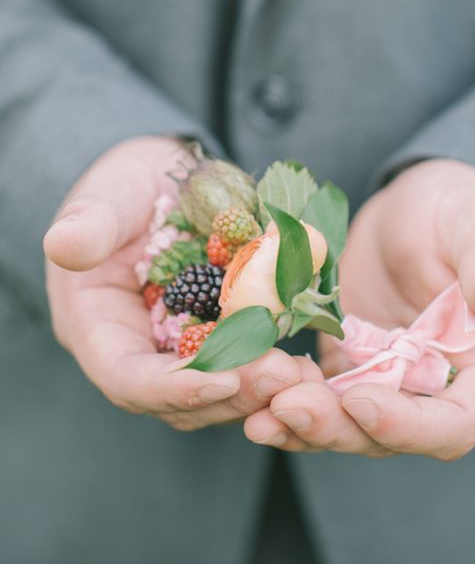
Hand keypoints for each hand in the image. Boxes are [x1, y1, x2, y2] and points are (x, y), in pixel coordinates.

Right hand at [44, 136, 301, 429]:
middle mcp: (141, 350)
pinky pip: (246, 359)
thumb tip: (63, 245)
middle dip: (232, 392)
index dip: (172, 389)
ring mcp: (183, 346)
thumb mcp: (103, 199)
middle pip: (181, 397)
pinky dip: (274, 362)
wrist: (161, 179)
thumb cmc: (123, 187)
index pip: (127, 377)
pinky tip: (309, 360)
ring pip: (218, 387)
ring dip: (260, 386)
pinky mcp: (220, 332)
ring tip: (302, 373)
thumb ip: (88, 225)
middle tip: (281, 377)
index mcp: (99, 328)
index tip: (223, 381)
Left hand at [244, 159, 474, 458]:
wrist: (417, 202)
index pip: (453, 422)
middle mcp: (430, 383)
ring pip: (342, 418)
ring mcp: (383, 374)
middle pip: (386, 433)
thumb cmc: (461, 211)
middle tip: (283, 406)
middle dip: (334, 426)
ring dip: (298, 418)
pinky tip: (250, 374)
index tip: (359, 400)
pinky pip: (315, 386)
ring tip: (254, 403)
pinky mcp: (346, 357)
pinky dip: (284, 388)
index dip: (407, 425)